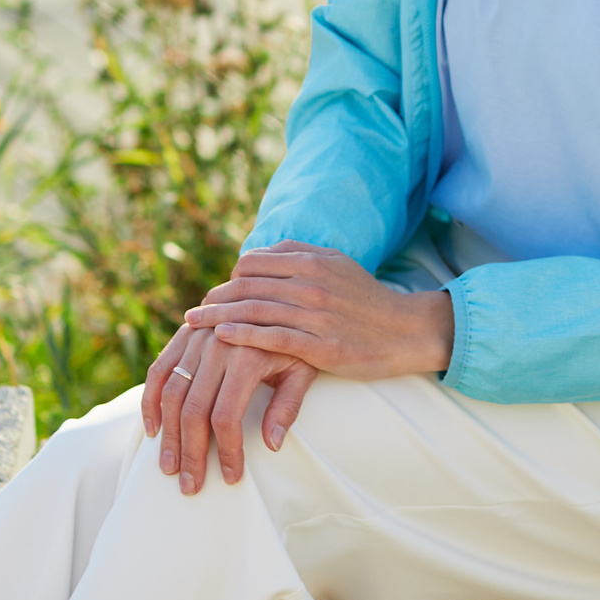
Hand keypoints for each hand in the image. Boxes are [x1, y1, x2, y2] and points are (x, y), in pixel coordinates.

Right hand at [141, 323, 317, 494]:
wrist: (277, 293)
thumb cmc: (295, 340)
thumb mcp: (304, 368)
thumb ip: (288, 406)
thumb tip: (272, 445)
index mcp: (248, 356)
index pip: (227, 416)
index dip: (226, 451)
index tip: (230, 477)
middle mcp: (217, 346)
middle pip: (194, 410)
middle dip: (191, 453)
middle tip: (190, 486)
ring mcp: (197, 339)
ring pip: (171, 395)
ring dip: (168, 436)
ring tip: (169, 468)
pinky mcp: (184, 335)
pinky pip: (159, 370)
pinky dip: (150, 401)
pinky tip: (153, 430)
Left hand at [182, 240, 454, 380]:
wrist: (406, 331)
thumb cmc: (367, 300)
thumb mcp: (336, 264)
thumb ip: (299, 255)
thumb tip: (261, 253)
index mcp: (313, 260)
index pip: (253, 264)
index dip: (229, 278)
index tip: (215, 293)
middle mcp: (311, 283)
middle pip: (247, 287)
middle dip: (215, 299)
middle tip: (192, 313)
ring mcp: (315, 314)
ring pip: (254, 311)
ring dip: (217, 317)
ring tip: (194, 325)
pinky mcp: (320, 346)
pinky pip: (272, 337)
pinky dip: (242, 335)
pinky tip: (221, 337)